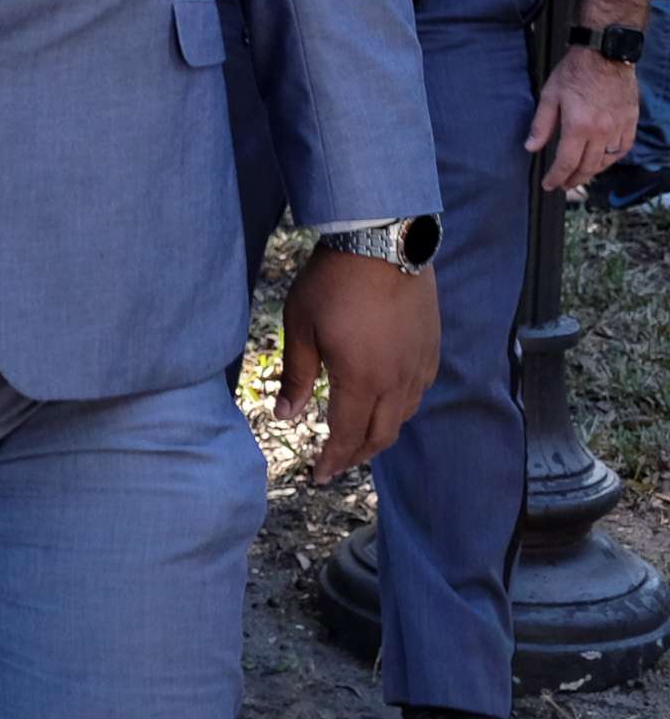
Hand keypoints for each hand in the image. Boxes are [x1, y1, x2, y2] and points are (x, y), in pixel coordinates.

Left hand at [276, 244, 439, 483]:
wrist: (383, 241)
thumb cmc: (333, 281)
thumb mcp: (300, 327)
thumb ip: (296, 376)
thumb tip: (286, 417)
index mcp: (361, 379)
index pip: (347, 435)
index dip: (333, 460)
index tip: (318, 476)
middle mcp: (397, 380)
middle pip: (381, 435)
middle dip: (356, 455)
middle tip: (335, 464)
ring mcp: (419, 365)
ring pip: (403, 416)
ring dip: (380, 434)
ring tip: (357, 438)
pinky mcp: (431, 348)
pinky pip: (419, 392)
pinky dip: (400, 408)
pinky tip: (385, 403)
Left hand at [527, 44, 638, 193]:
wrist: (606, 54)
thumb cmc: (574, 72)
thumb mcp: (549, 96)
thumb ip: (541, 125)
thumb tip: (531, 148)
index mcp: (579, 126)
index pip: (567, 162)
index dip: (556, 177)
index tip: (549, 185)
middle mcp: (602, 131)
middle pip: (588, 167)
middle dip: (573, 180)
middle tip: (563, 186)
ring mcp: (619, 127)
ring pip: (606, 161)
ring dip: (592, 172)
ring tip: (579, 175)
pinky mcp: (630, 121)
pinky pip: (623, 149)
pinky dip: (612, 159)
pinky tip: (602, 160)